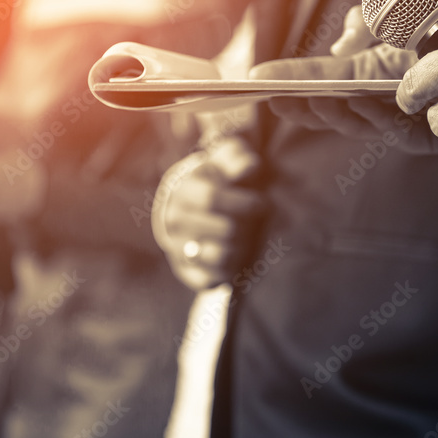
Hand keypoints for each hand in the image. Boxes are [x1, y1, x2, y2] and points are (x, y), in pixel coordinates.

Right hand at [152, 136, 265, 290]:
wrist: (189, 209)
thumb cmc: (215, 182)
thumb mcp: (222, 164)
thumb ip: (236, 157)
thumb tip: (250, 165)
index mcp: (183, 192)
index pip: (213, 198)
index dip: (245, 202)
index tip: (262, 204)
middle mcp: (175, 222)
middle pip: (225, 229)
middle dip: (249, 226)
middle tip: (256, 223)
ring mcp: (178, 249)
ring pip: (221, 256)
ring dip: (243, 248)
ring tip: (247, 240)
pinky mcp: (186, 273)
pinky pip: (213, 280)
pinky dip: (231, 271)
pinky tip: (237, 258)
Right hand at [249, 6, 437, 153]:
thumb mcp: (399, 17)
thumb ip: (368, 22)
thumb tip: (344, 40)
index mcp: (363, 75)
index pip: (320, 78)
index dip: (290, 78)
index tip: (256, 78)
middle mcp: (373, 100)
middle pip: (328, 107)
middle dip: (299, 105)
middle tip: (273, 99)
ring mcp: (393, 122)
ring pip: (354, 122)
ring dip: (330, 112)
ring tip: (309, 99)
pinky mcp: (420, 138)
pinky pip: (391, 128)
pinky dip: (370, 115)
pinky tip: (353, 99)